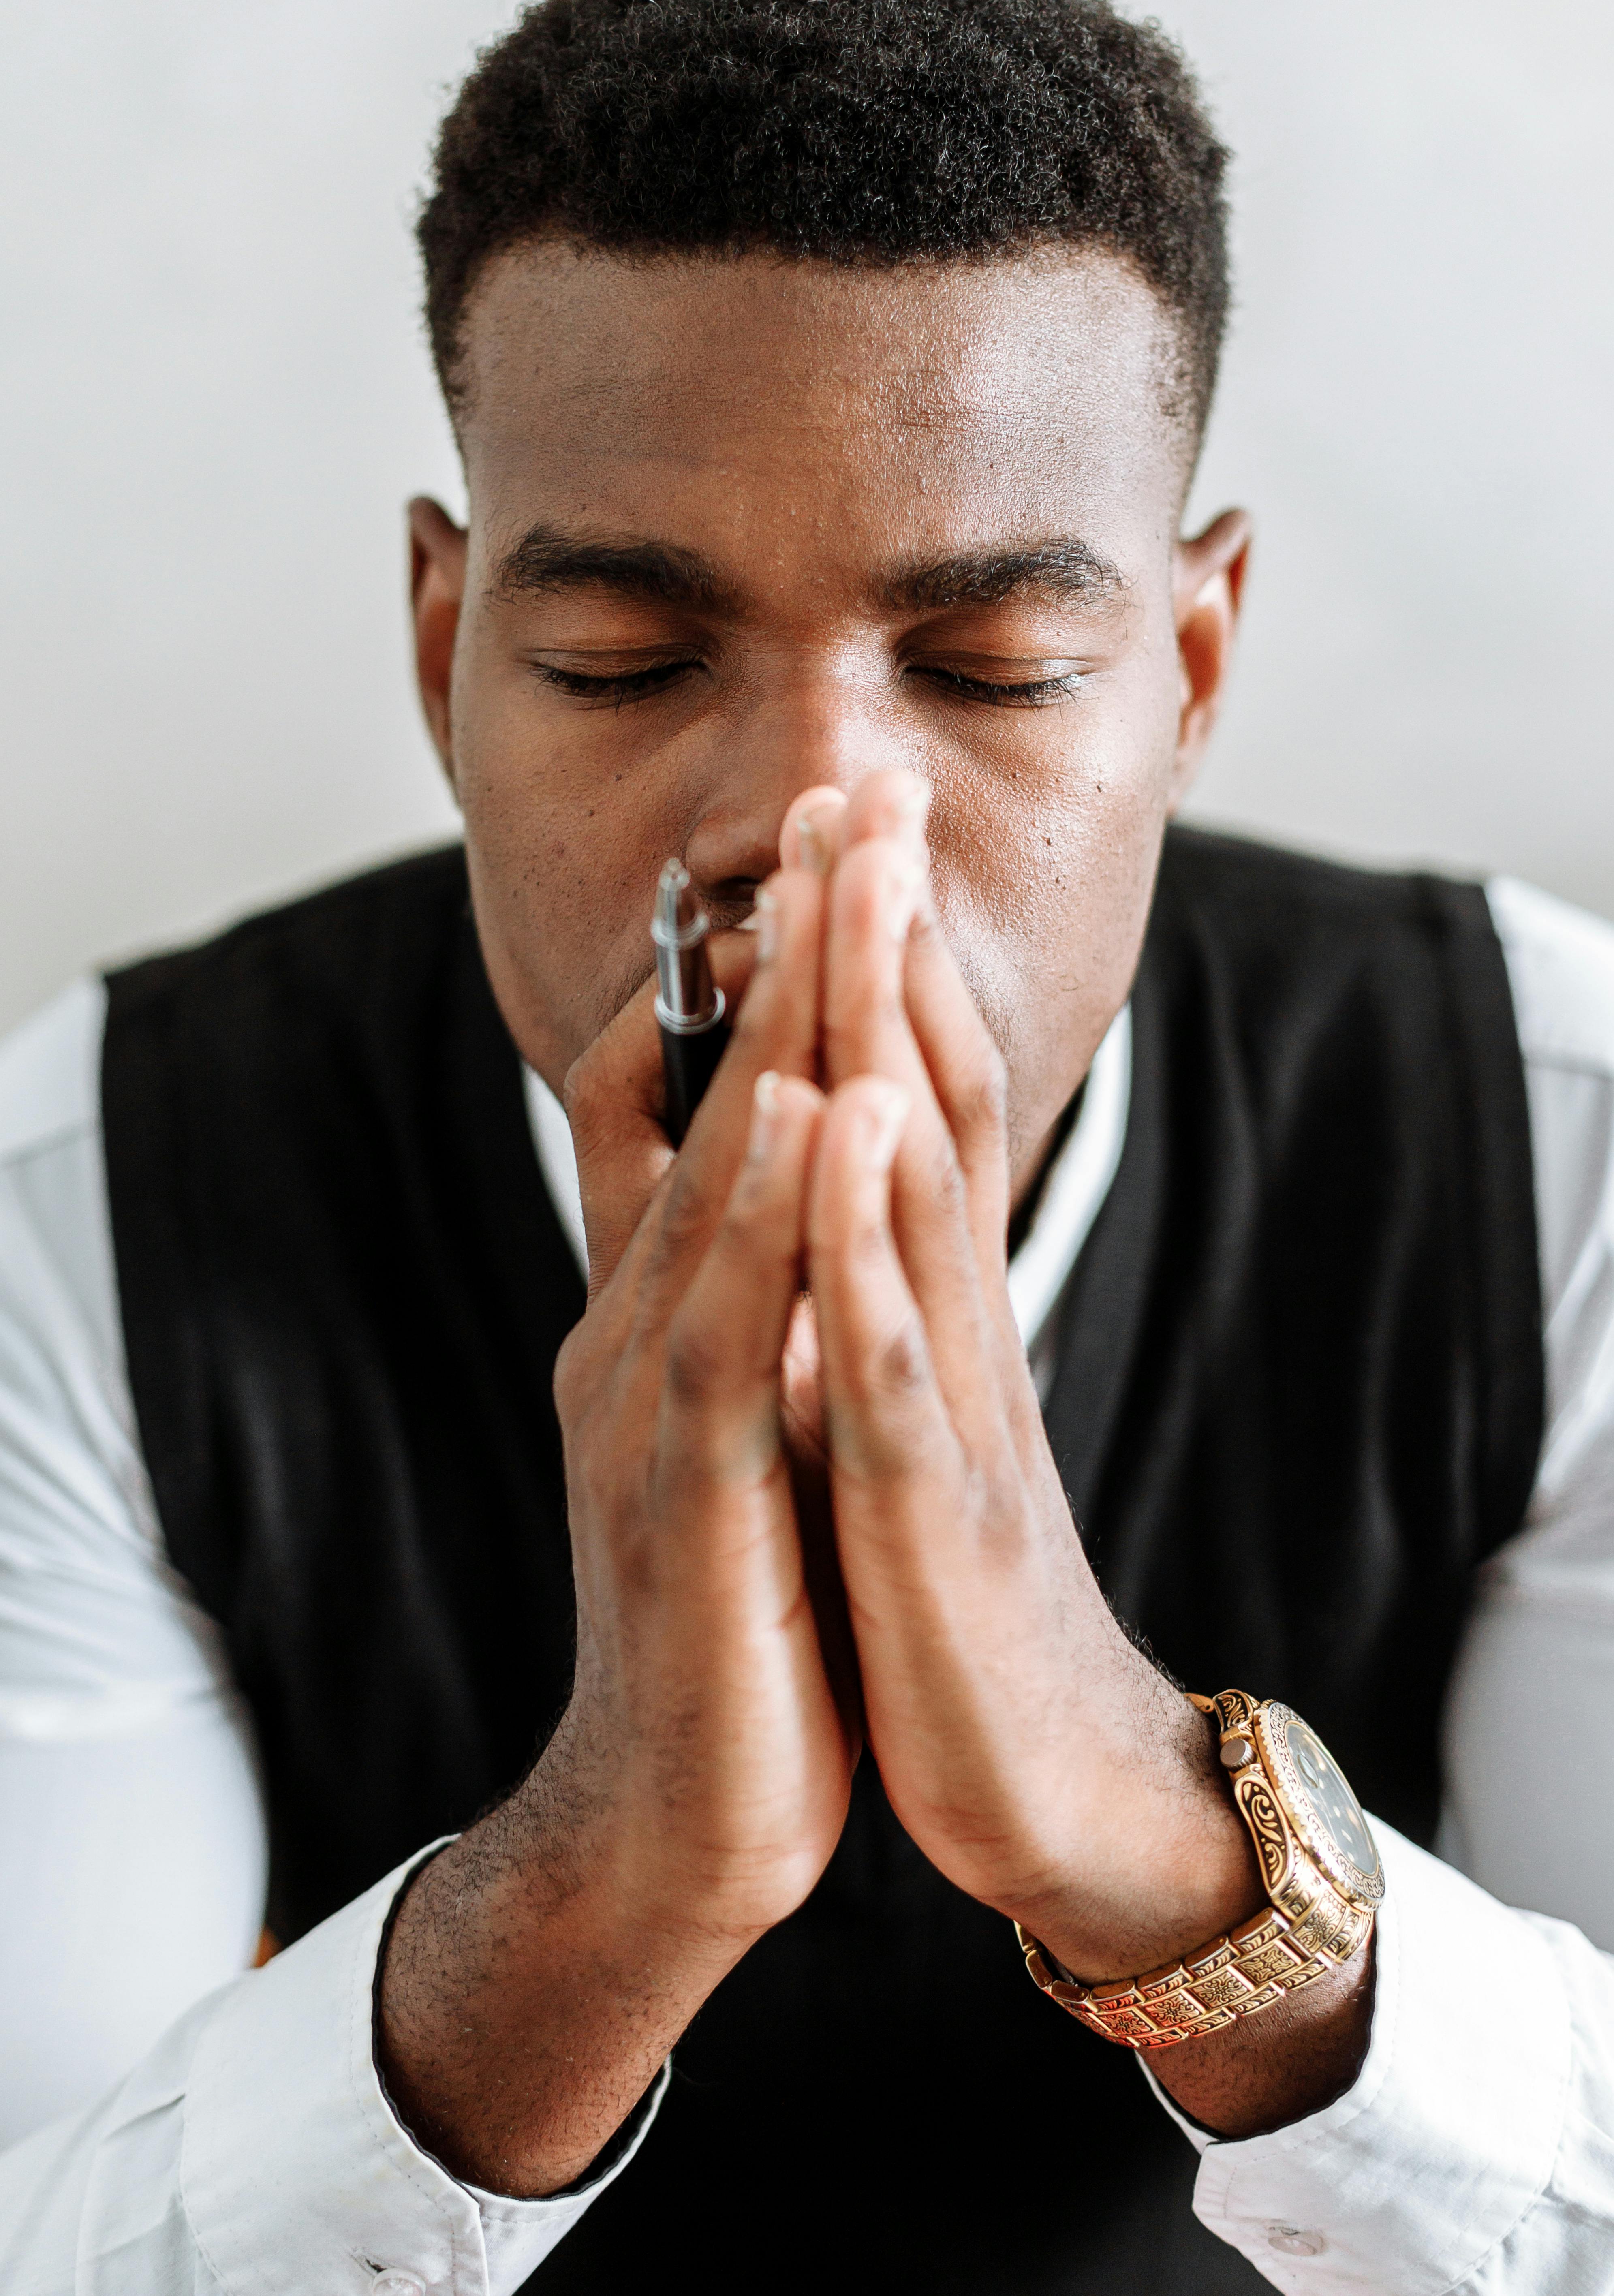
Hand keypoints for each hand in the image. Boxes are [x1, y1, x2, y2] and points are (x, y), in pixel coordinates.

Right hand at [380, 860, 855, 2191]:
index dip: (744, 969)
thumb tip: (782, 1192)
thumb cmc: (733, 1603)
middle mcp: (638, 1329)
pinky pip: (724, 1328)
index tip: (825, 839)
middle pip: (701, 1102)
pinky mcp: (685, 1497)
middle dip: (774, 942)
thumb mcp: (736, 1420)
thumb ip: (740, 1308)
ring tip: (824, 889)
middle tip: (836, 787)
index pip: (685, 1105)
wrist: (682, 1810)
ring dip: (772, 1031)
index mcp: (662, 1312)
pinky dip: (764, 1211)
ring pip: (713, 1184)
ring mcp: (647, 1406)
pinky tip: (806, 1105)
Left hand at [800, 771, 1371, 2131]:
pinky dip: (864, 1237)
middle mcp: (959, 1324)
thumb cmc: (944, 1593)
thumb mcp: (898, 1422)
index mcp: (936, 1310)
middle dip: (895, 942)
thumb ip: (868, 1312)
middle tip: (867, 786)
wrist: (1037, 1779)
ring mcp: (957, 1405)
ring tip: (863, 895)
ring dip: (893, 1039)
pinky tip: (840, 1130)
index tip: (847, 828)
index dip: (883, 962)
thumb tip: (811, 1201)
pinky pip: (893, 1350)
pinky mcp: (931, 1506)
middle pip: (937, 1101)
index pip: (919, 1103)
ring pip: (924, 1190)